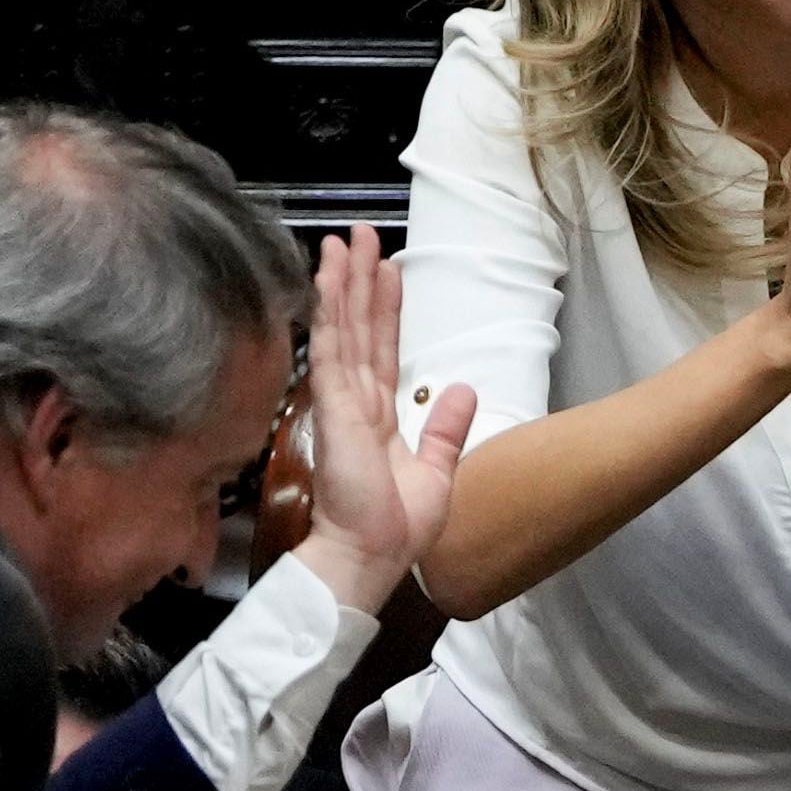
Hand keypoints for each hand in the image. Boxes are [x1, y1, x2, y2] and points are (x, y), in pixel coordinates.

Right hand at [287, 225, 473, 614]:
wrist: (372, 556)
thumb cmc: (396, 528)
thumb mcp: (438, 470)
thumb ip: (447, 429)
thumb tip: (463, 389)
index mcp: (378, 415)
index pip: (382, 348)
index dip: (385, 308)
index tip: (389, 270)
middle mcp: (356, 400)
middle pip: (359, 327)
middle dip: (359, 279)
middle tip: (360, 234)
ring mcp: (340, 400)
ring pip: (342, 326)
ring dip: (341, 281)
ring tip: (343, 240)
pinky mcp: (332, 406)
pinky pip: (331, 347)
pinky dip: (327, 309)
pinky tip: (327, 277)